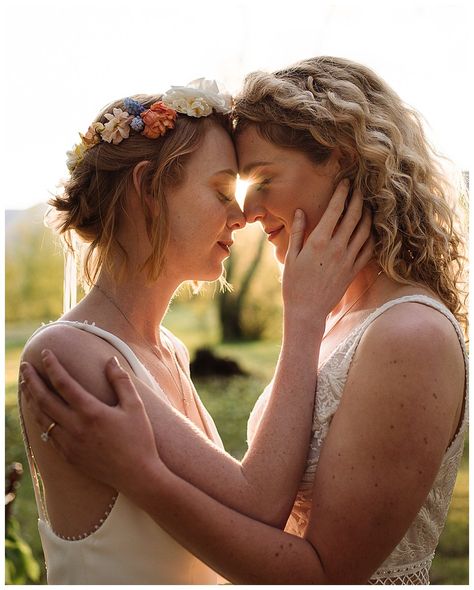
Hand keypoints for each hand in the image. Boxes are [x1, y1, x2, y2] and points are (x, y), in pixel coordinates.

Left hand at [19, 351, 161, 493]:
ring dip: (32, 400)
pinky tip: (41, 414)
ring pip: (42, 418)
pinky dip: (41, 420)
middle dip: (32, 381)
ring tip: (27, 387)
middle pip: (44, 400)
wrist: (137, 475)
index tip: (45, 353)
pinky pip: (48, 435)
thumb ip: (121, 381)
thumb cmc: (139, 438)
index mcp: (91, 412)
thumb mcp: (135, 406)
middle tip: (25, 366)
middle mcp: (75, 427)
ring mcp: (69, 444)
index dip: (52, 367)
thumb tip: (110, 361)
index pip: (64, 383)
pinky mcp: (69, 456)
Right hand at [282, 180, 372, 327]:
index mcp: (319, 241)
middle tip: (361, 188)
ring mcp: (348, 259)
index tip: (346, 182)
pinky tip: (371, 229)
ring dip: (368, 214)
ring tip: (367, 205)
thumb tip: (301, 211)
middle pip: (354, 216)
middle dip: (359, 198)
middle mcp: (337, 247)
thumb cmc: (294, 284)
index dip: (342, 193)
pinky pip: (369, 249)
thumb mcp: (291, 256)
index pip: (335, 210)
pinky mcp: (354, 270)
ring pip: (365, 230)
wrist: (307, 310)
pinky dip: (372, 236)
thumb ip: (298, 232)